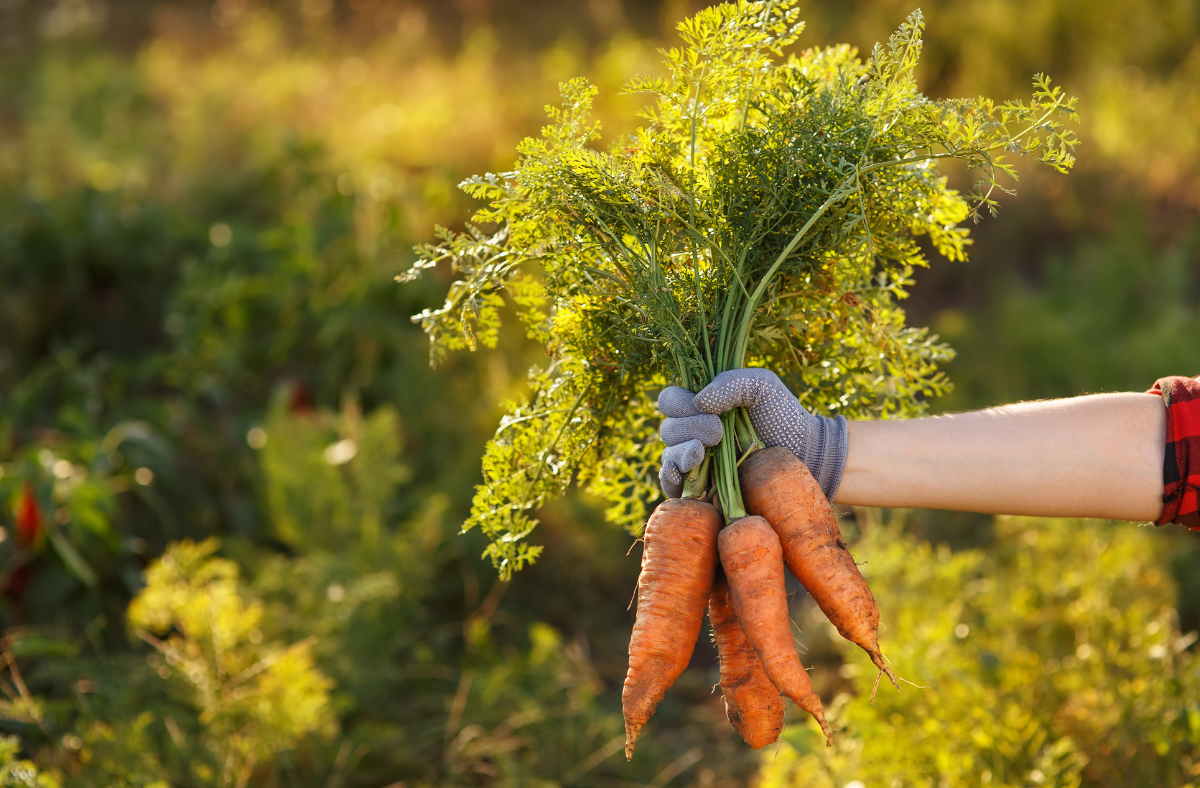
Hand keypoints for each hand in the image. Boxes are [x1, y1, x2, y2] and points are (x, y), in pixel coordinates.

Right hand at [657, 368, 847, 499]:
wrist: (805, 454)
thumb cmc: (783, 415)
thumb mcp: (762, 386)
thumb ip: (732, 382)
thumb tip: (699, 401)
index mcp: (701, 405)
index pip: (670, 400)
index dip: (680, 403)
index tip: (708, 408)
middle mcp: (693, 432)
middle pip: (668, 429)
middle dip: (689, 428)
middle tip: (718, 432)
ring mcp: (696, 461)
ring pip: (668, 456)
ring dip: (680, 453)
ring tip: (701, 452)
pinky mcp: (701, 488)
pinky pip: (672, 485)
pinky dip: (670, 480)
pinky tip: (680, 476)